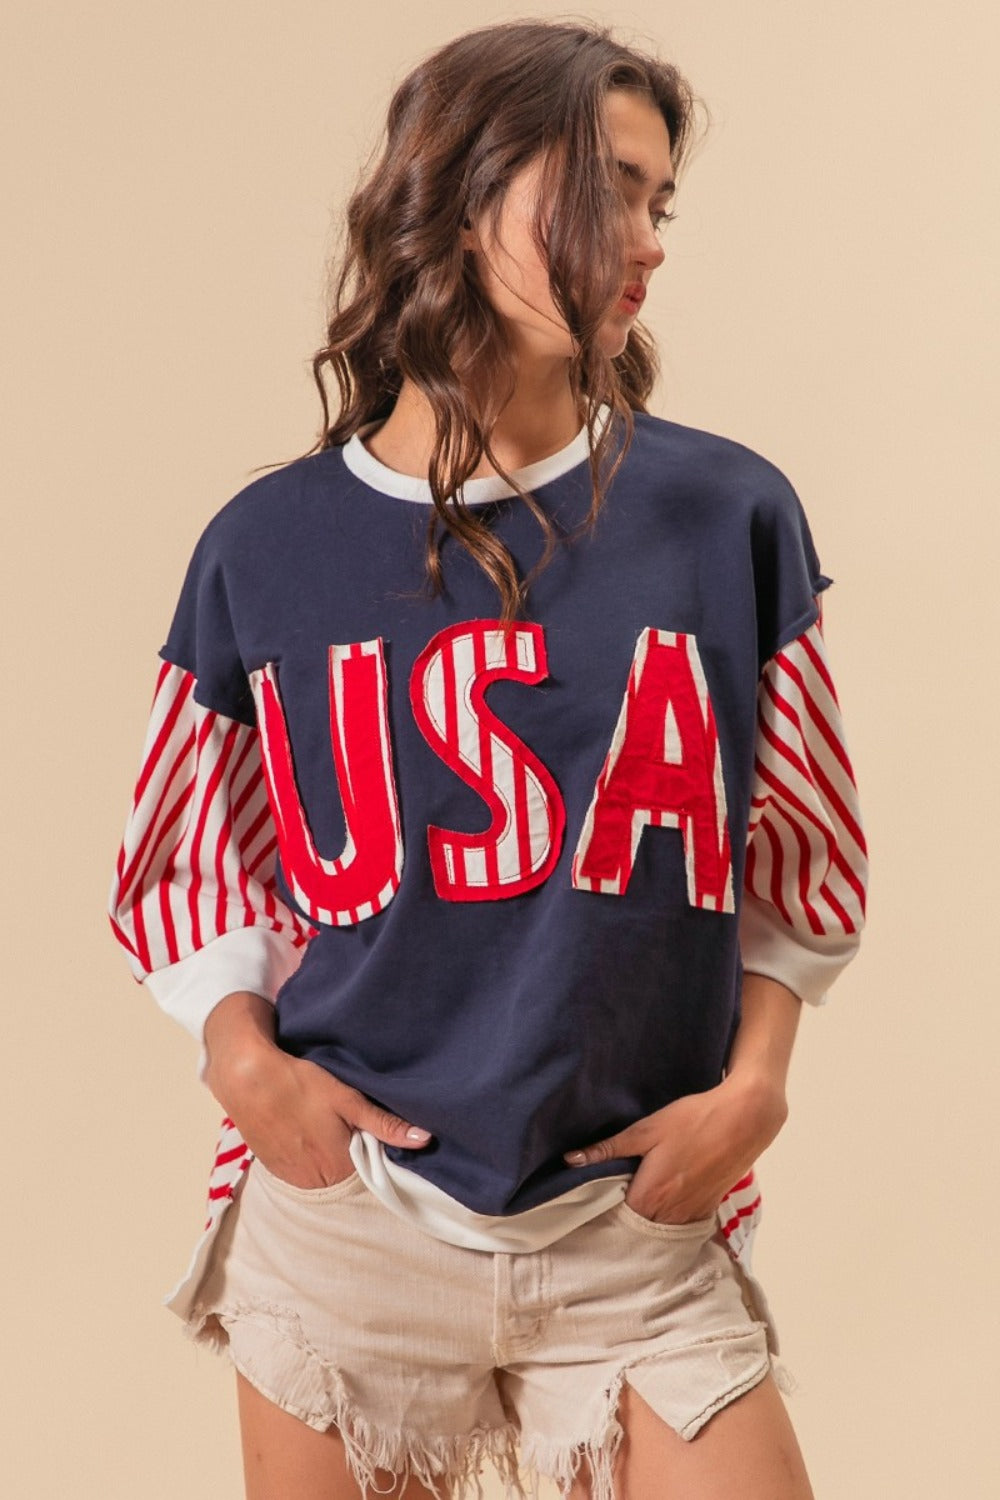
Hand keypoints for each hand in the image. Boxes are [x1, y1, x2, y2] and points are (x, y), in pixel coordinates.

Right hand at [202, 992, 432, 1188]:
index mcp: (339, 1168)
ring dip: (328, 1158)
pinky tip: (306, 1133)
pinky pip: (300, 1171)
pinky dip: (307, 1157)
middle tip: (349, 1126)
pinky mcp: (273, 1169)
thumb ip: (384, 1124)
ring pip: (323, 1174)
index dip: (375, 1152)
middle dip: (353, 1156)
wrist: (247, 1079)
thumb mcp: (348, 1099)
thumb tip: (424, 1139)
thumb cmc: (301, 1085)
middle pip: (347, 1175)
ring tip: (325, 1128)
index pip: (370, 1172)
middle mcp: (315, 1182)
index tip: (374, 1134)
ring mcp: (291, 1178)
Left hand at [562, 1073, 787, 1224]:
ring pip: (660, 1230)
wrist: (744, 1120)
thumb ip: (608, 1149)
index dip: (602, 1214)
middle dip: (622, 1221)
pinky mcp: (708, 1209)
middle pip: (638, 1229)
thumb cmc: (693, 1120)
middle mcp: (670, 1214)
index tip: (590, 1204)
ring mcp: (692, 1214)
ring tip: (632, 1201)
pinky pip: (681, 1225)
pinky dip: (669, 1219)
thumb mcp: (645, 1130)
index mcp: (650, 1196)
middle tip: (608, 1203)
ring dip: (646, 1221)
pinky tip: (662, 1202)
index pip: (616, 1221)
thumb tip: (570, 1160)